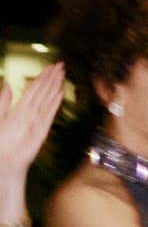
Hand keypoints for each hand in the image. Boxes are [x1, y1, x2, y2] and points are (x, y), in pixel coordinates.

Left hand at [0, 63, 63, 179]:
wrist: (4, 160)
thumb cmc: (1, 142)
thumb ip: (2, 102)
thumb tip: (7, 85)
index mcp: (19, 109)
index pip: (33, 89)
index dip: (41, 78)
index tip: (50, 67)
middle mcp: (30, 113)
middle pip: (42, 92)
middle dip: (51, 78)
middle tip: (61, 65)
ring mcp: (37, 120)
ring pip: (47, 99)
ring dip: (55, 86)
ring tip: (62, 74)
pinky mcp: (41, 129)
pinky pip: (49, 113)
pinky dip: (55, 103)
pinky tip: (61, 93)